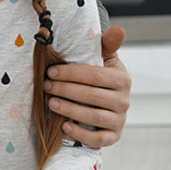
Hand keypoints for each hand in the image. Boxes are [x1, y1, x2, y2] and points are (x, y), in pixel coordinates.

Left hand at [45, 26, 130, 146]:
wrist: (107, 103)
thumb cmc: (99, 78)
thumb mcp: (104, 60)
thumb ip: (107, 45)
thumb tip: (118, 30)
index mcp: (122, 79)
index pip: (95, 75)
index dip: (71, 73)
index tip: (51, 71)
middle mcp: (124, 100)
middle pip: (92, 96)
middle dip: (65, 90)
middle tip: (45, 86)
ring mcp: (120, 120)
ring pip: (94, 117)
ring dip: (70, 110)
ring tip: (51, 103)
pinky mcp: (114, 136)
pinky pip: (99, 139)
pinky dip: (81, 133)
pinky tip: (64, 125)